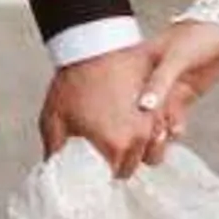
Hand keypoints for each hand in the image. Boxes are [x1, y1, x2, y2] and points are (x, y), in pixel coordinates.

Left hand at [39, 45, 153, 178]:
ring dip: (143, 145)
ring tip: (126, 135)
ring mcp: (153, 117)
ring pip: (155, 147)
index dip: (106, 172)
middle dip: (123, 160)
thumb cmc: (72, 82)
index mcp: (115, 146)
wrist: (90, 44)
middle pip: (137, 163)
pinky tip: (139, 120)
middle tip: (108, 149)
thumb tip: (54, 170)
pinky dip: (155, 127)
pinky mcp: (160, 99)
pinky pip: (165, 125)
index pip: (117, 175)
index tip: (99, 165)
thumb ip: (55, 152)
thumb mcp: (53, 120)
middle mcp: (140, 136)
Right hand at [127, 18, 218, 160]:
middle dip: (140, 126)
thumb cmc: (198, 35)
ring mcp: (166, 90)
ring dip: (157, 130)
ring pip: (155, 118)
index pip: (124, 92)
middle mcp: (148, 80)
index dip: (123, 112)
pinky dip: (174, 127)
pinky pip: (173, 118)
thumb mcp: (176, 57)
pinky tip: (176, 131)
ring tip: (162, 137)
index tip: (126, 129)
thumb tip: (144, 106)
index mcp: (139, 64)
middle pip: (137, 109)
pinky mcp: (181, 97)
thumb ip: (160, 82)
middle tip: (147, 137)